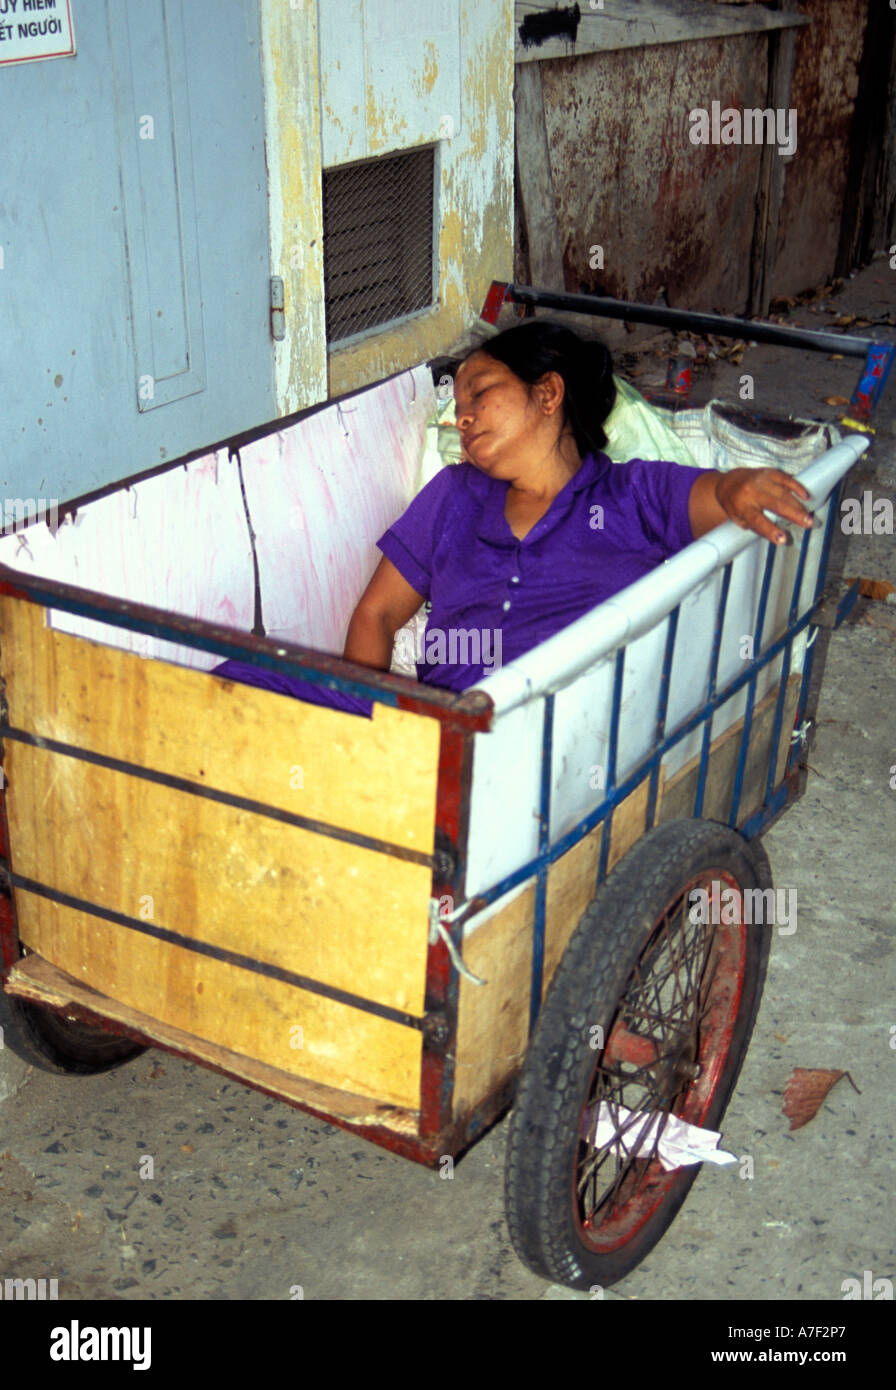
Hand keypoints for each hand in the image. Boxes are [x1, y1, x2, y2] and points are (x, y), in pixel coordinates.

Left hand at [689, 467, 812, 544]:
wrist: (728, 482)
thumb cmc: (735, 506)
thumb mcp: (739, 520)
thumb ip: (756, 527)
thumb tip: (778, 535)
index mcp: (741, 506)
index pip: (757, 520)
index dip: (770, 530)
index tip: (783, 540)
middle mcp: (751, 492)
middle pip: (775, 504)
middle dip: (793, 514)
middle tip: (808, 524)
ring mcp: (761, 480)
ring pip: (783, 493)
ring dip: (798, 505)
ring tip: (808, 518)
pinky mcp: (769, 472)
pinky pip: (785, 478)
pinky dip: (797, 487)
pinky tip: (806, 496)